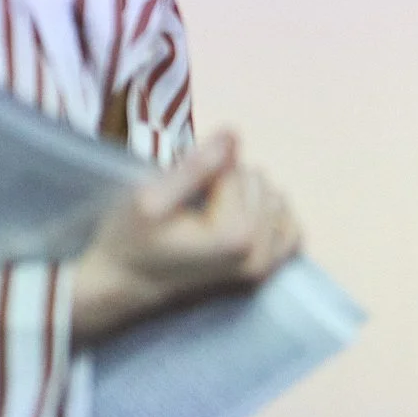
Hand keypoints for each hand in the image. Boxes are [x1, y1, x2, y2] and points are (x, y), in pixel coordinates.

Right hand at [71, 132, 300, 341]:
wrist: (127, 281)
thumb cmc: (132, 238)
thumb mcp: (151, 199)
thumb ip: (195, 167)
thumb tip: (234, 134)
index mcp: (236, 236)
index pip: (233, 169)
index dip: (203, 175)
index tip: (181, 200)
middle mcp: (261, 253)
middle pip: (258, 180)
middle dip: (227, 184)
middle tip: (194, 210)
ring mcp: (269, 264)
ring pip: (273, 195)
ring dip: (246, 198)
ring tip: (211, 218)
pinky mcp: (271, 268)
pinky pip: (290, 224)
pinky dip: (269, 214)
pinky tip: (242, 219)